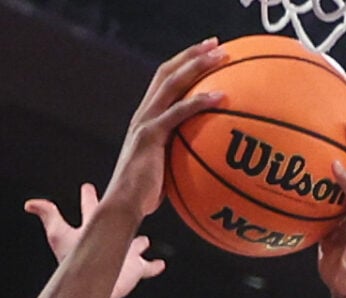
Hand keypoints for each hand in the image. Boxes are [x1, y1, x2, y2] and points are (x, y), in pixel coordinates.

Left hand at [27, 184, 166, 297]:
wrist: (91, 287)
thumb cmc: (73, 261)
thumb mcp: (58, 234)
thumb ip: (47, 215)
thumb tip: (29, 204)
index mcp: (93, 228)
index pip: (90, 208)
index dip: (88, 197)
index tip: (87, 187)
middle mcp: (110, 239)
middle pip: (116, 223)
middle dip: (118, 214)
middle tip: (124, 204)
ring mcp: (124, 255)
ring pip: (135, 245)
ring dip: (140, 243)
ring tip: (146, 240)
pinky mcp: (135, 269)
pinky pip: (148, 267)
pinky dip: (155, 265)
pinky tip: (161, 264)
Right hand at [103, 40, 229, 220]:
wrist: (123, 206)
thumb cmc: (144, 197)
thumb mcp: (166, 171)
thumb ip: (180, 157)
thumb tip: (205, 160)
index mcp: (146, 119)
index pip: (164, 82)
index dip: (183, 64)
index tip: (206, 54)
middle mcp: (143, 114)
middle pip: (167, 72)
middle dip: (192, 54)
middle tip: (217, 44)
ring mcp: (145, 122)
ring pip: (172, 83)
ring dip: (198, 65)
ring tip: (222, 55)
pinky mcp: (150, 135)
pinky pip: (179, 112)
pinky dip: (200, 101)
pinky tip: (221, 96)